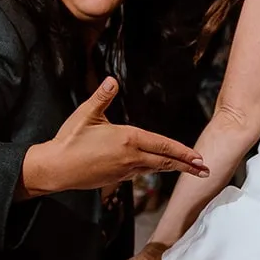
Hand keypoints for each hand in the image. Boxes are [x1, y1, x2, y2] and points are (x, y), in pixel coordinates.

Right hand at [20, 77, 209, 196]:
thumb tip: (112, 80)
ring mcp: (123, 170)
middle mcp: (130, 157)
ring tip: (186, 170)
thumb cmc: (69, 139)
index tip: (198, 157)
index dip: (182, 152)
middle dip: (186, 165)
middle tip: (204, 170)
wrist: (54, 169)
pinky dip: (150, 171)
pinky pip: (138, 173)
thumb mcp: (86, 114)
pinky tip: (153, 168)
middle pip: (164, 162)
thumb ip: (102, 97)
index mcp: (128, 139)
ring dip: (171, 169)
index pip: (162, 146)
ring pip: (153, 169)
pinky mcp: (114, 179)